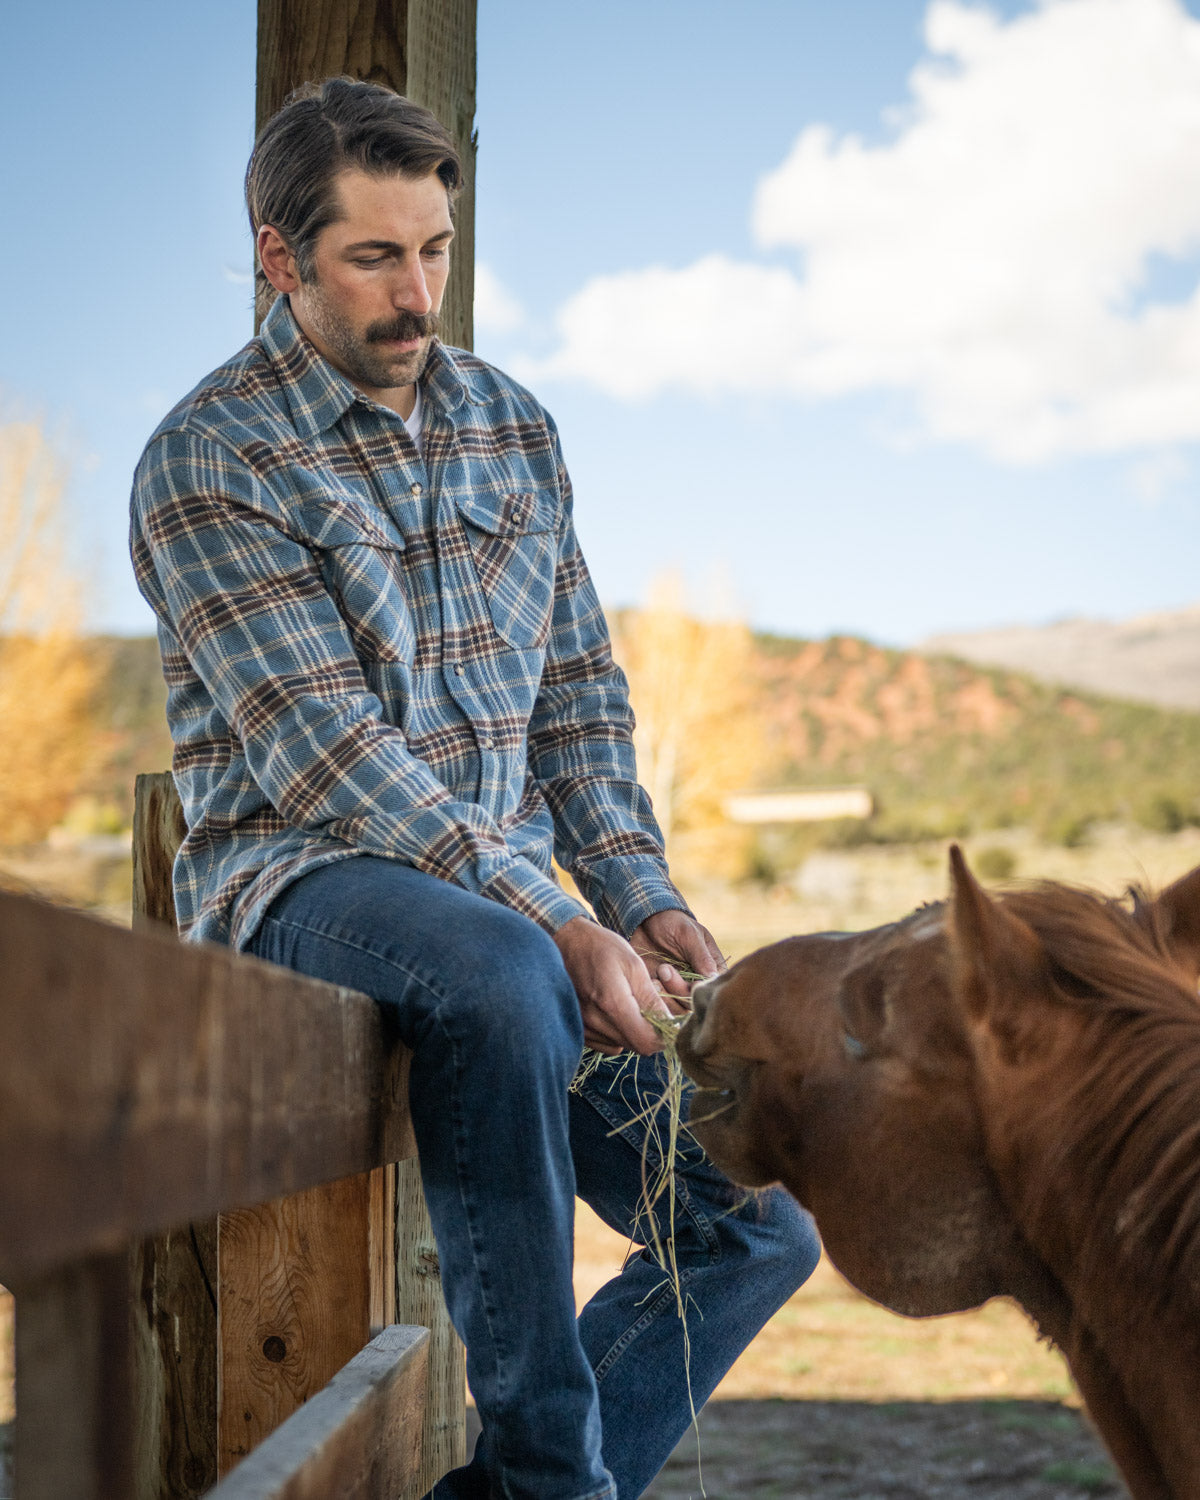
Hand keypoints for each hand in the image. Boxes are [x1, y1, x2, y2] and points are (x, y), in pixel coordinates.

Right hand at [553, 917, 672, 1056]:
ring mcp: (583, 1026)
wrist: (565, 942)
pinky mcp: (577, 1028)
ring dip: (631, 1031)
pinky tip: (613, 1011)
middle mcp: (594, 1020)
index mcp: (612, 1003)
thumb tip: (669, 1024)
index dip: (662, 1035)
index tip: (667, 1021)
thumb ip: (650, 998)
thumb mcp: (633, 964)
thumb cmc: (601, 947)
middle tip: (646, 1005)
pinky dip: (616, 1033)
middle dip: (647, 1030)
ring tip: (627, 1004)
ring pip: (622, 1045)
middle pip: (635, 1045)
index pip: (646, 1042)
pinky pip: (606, 1044)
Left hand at [628, 908, 724, 999]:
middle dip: (680, 989)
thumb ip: (701, 957)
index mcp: (712, 968)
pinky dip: (656, 996)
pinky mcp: (662, 991)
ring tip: (658, 973)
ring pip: (679, 1008)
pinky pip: (662, 1005)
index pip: (714, 988)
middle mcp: (698, 982)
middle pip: (695, 1001)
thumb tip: (713, 978)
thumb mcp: (689, 935)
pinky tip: (651, 981)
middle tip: (664, 969)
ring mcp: (679, 988)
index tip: (692, 983)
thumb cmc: (674, 923)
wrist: (646, 920)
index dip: (703, 990)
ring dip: (667, 994)